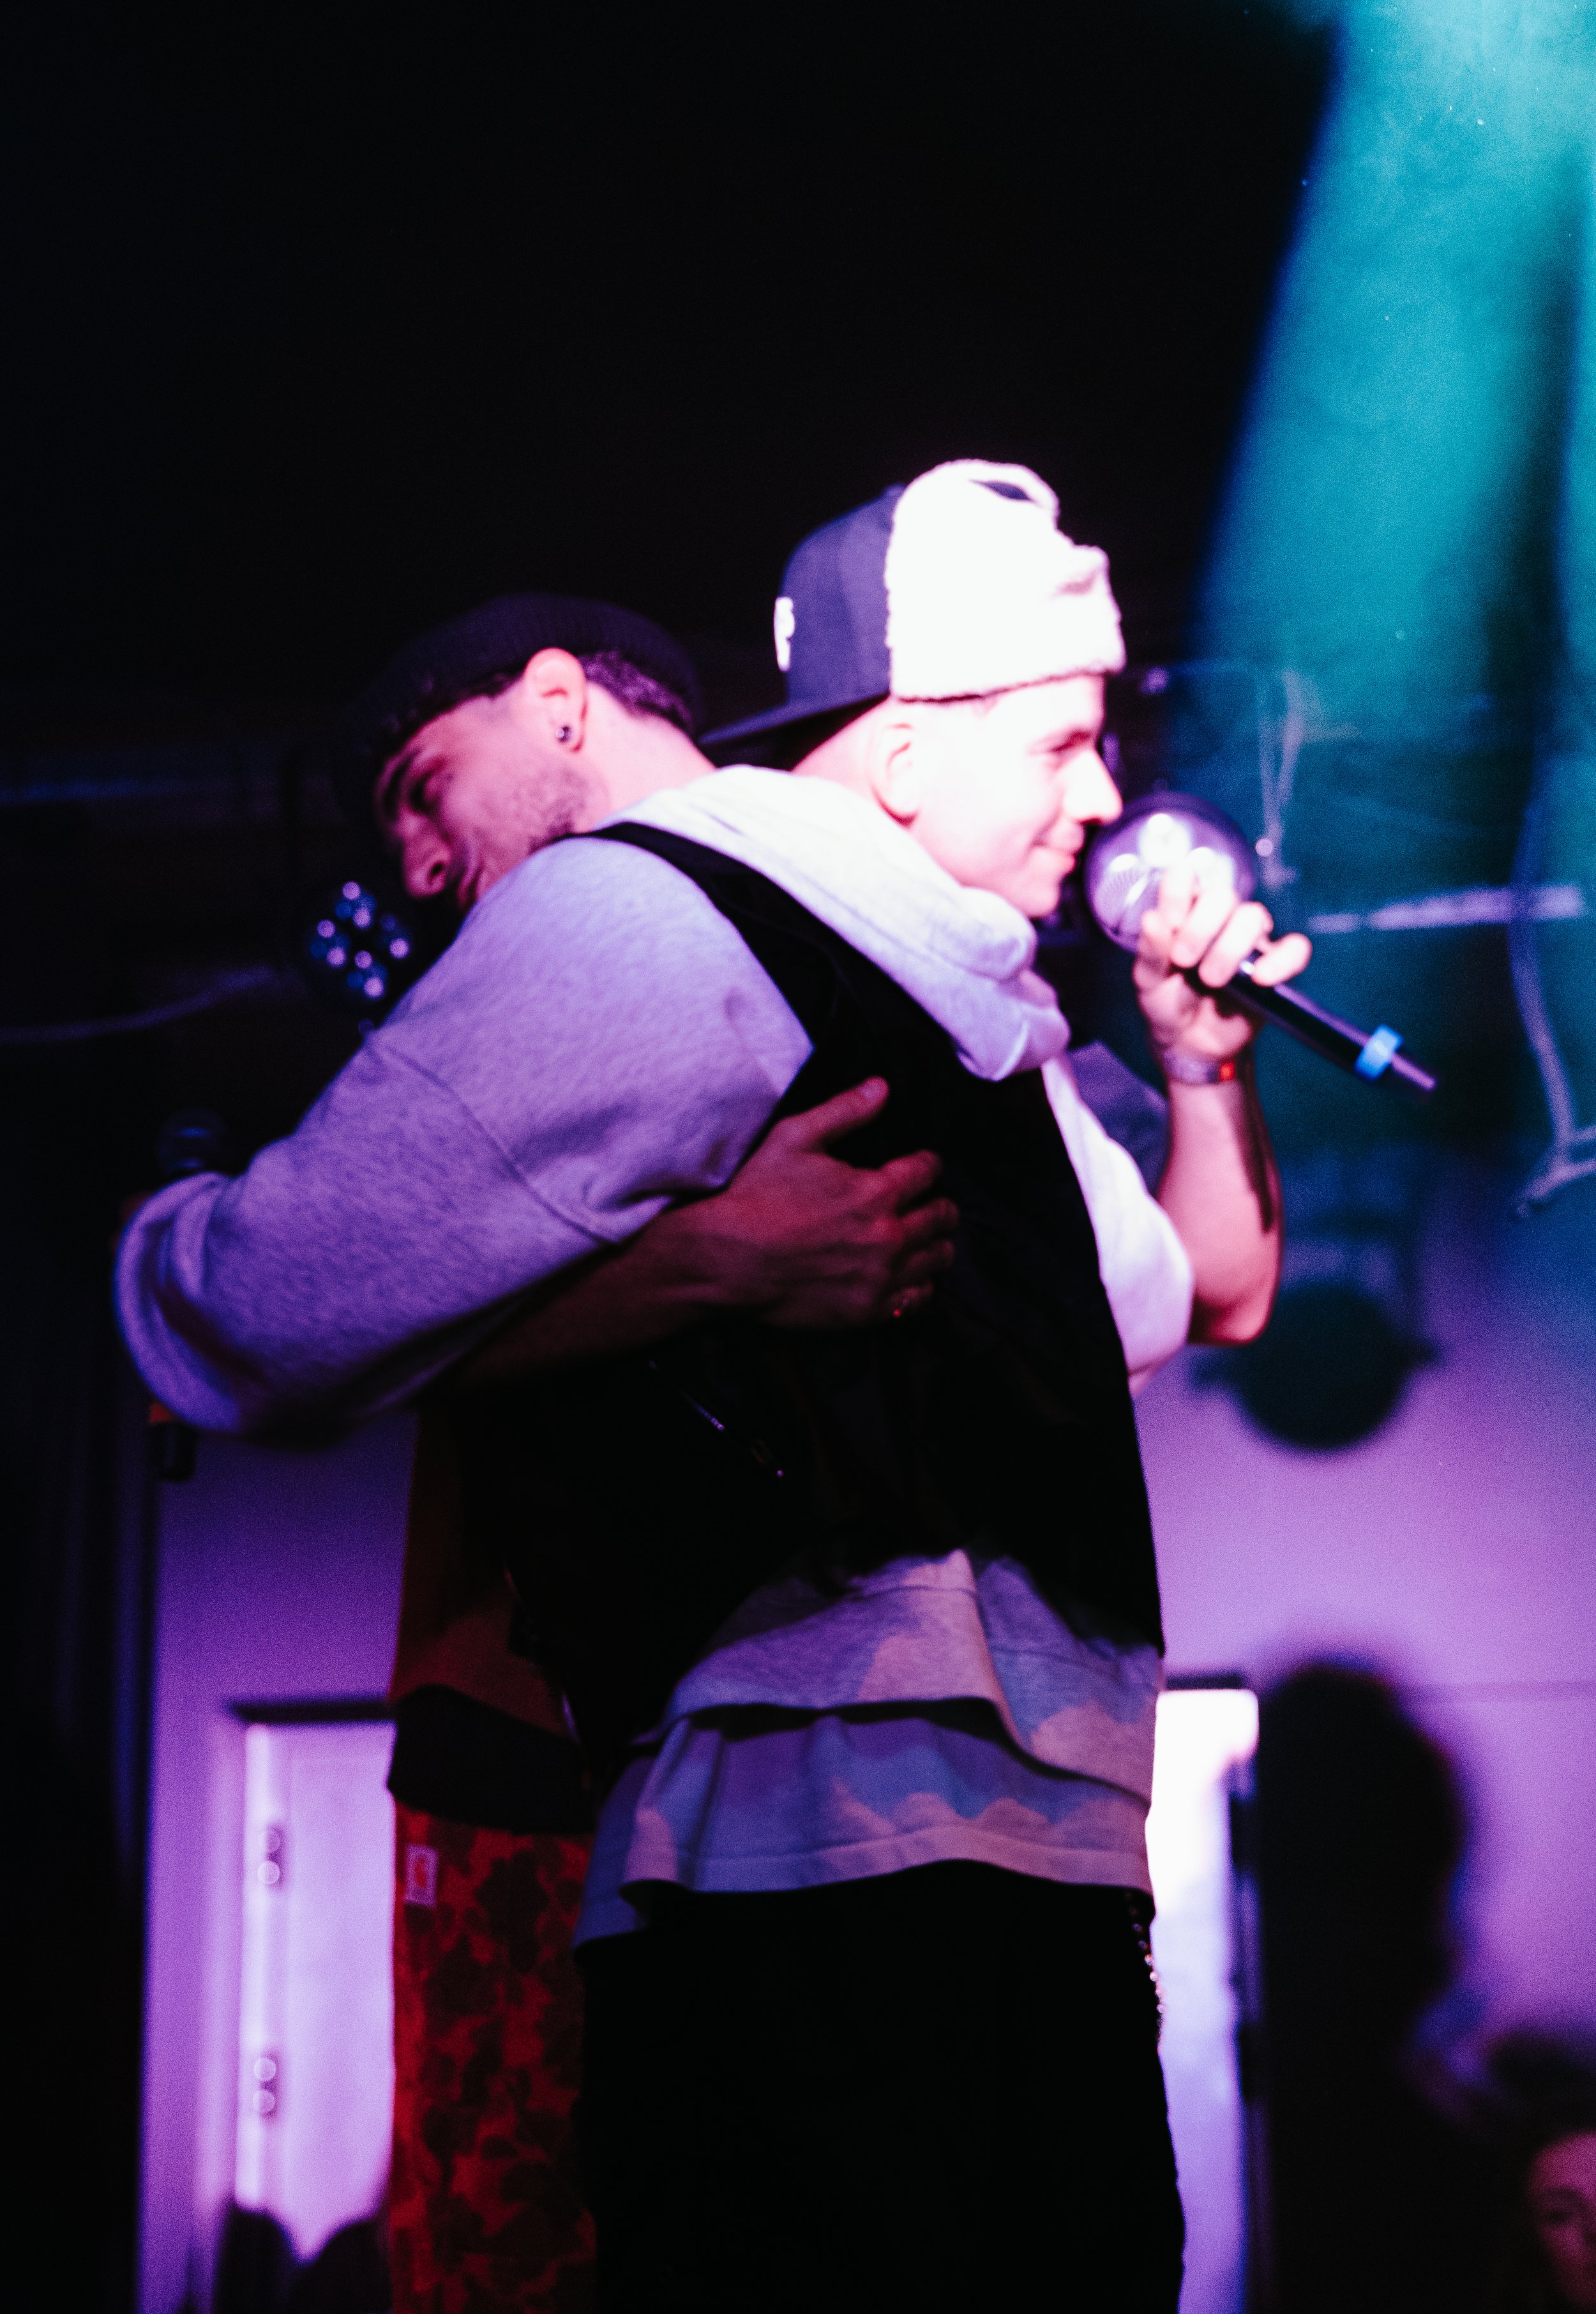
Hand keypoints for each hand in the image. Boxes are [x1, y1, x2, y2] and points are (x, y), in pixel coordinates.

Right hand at [690, 1077, 957, 1327]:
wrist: (729, 1260)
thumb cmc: (758, 1197)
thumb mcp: (795, 1137)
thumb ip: (844, 1110)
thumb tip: (881, 1087)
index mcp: (876, 1191)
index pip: (928, 1171)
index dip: (929, 1164)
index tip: (924, 1166)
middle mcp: (888, 1235)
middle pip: (942, 1217)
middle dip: (942, 1206)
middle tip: (935, 1205)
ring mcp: (881, 1276)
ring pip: (937, 1259)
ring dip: (937, 1245)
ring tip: (928, 1240)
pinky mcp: (868, 1310)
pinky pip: (918, 1299)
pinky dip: (921, 1285)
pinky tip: (911, 1276)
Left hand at [1133, 858, 1311, 1064]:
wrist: (1190, 1043)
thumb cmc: (1167, 1002)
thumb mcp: (1148, 982)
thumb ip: (1151, 952)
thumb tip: (1152, 918)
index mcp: (1185, 913)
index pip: (1187, 881)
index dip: (1178, 891)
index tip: (1169, 921)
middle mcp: (1219, 920)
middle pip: (1224, 897)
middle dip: (1201, 927)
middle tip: (1184, 960)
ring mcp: (1249, 941)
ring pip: (1254, 917)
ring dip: (1230, 947)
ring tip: (1211, 979)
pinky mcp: (1275, 965)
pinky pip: (1294, 950)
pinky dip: (1281, 960)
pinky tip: (1259, 978)